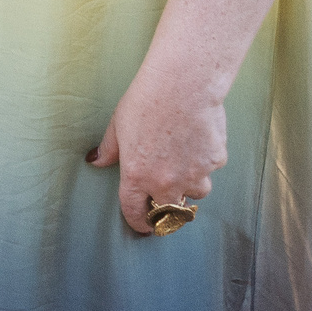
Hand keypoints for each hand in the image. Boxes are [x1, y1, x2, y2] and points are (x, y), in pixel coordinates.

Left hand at [88, 70, 227, 236]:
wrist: (183, 84)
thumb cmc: (146, 100)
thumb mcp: (118, 125)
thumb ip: (109, 149)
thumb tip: (96, 161)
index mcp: (136, 177)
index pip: (135, 213)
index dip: (139, 223)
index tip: (144, 227)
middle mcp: (166, 183)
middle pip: (170, 212)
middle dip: (169, 206)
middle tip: (169, 194)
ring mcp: (194, 175)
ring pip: (196, 193)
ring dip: (191, 184)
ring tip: (186, 161)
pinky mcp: (215, 161)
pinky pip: (211, 168)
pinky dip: (206, 160)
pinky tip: (199, 137)